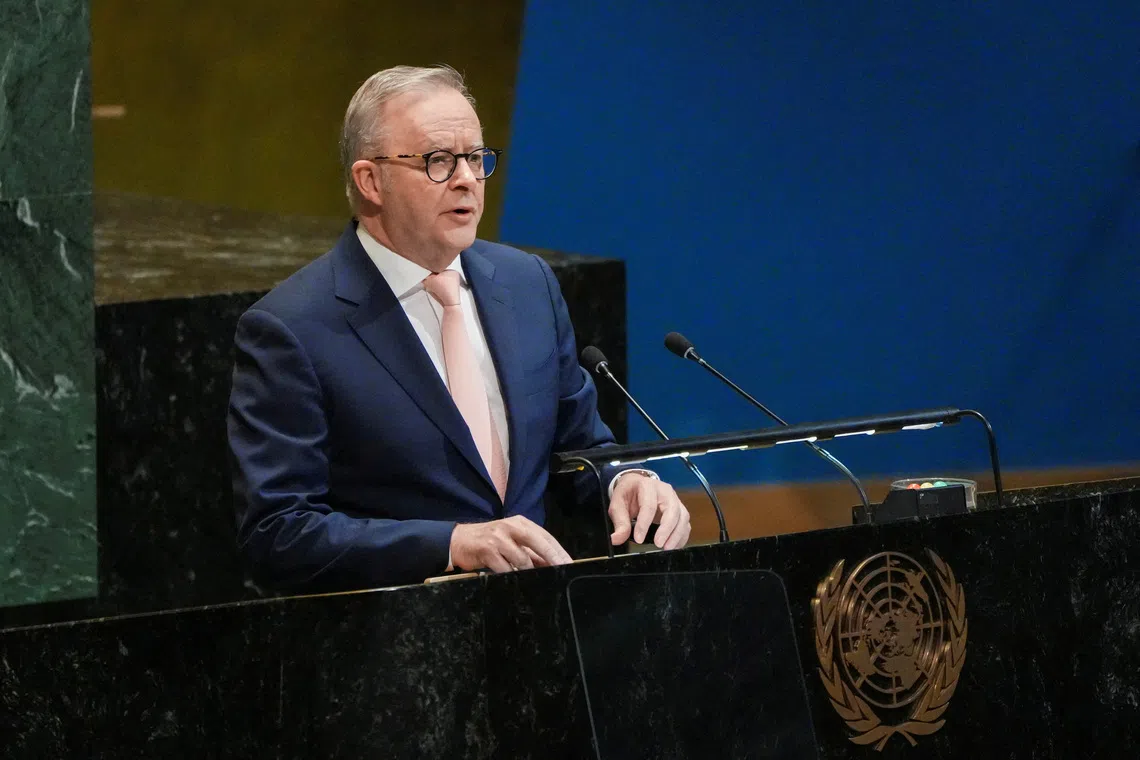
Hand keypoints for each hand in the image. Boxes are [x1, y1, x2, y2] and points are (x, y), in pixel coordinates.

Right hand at [450, 516, 572, 572]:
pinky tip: (514, 580)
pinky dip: (512, 576)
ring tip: (534, 580)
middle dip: (553, 559)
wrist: (459, 540)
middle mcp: (511, 527)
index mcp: (520, 523)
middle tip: (563, 571)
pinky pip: (506, 569)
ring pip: (523, 560)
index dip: (558, 551)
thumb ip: (530, 551)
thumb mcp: (511, 541)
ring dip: (529, 573)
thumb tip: (551, 565)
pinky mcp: (488, 551)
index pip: (545, 537)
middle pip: (539, 543)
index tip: (569, 564)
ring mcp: (499, 538)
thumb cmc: (489, 541)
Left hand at [608, 474, 690, 549]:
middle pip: (672, 510)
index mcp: (647, 486)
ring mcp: (675, 499)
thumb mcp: (617, 505)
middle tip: (658, 544)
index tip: (639, 539)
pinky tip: (673, 545)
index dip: (644, 524)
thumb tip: (616, 539)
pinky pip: (685, 523)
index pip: (649, 506)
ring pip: (683, 517)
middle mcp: (665, 491)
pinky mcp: (680, 509)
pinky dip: (682, 536)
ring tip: (666, 548)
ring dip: (677, 534)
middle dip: (666, 529)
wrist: (636, 486)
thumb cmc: (628, 494)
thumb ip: (619, 522)